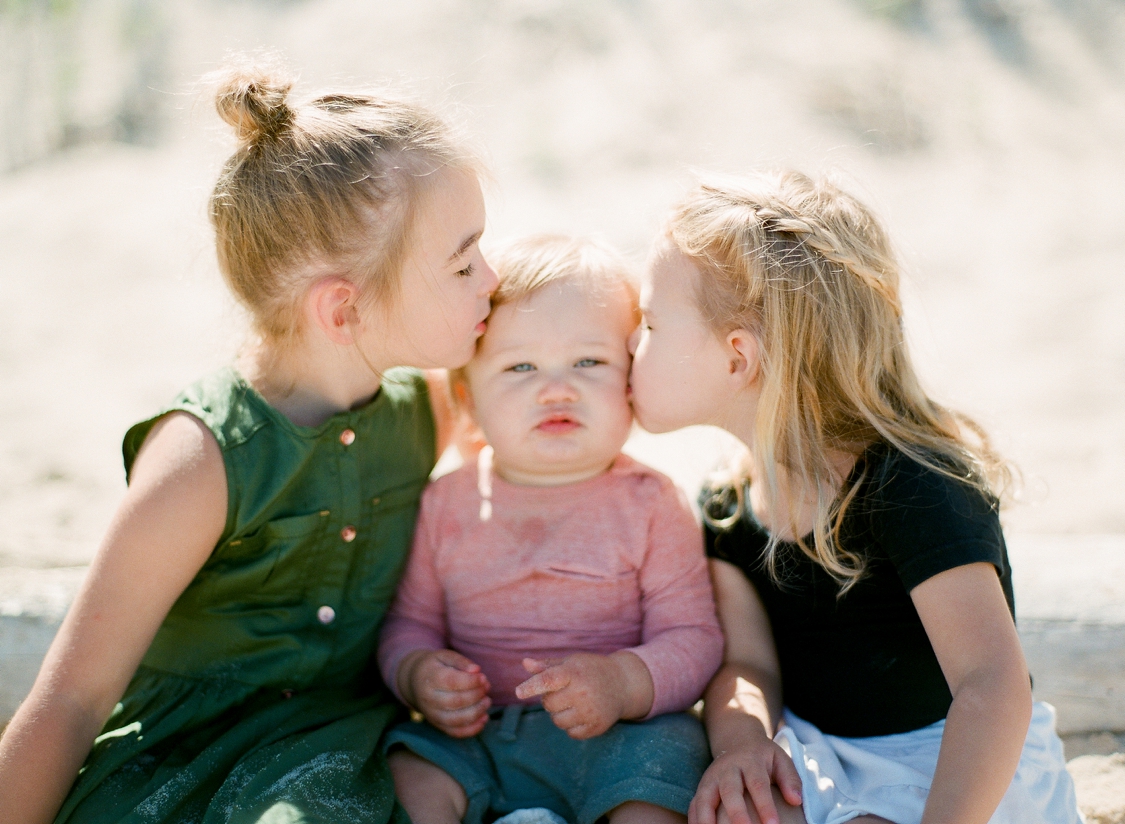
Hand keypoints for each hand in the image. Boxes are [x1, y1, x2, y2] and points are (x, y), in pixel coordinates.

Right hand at [400, 649, 490, 737]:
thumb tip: (476, 670)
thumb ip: (461, 661)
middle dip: (476, 695)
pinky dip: (472, 729)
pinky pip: (455, 732)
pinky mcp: (437, 725)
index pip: (452, 682)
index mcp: (430, 678)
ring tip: (487, 701)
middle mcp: (428, 699)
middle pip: (456, 702)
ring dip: (477, 712)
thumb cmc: (435, 666)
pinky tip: (484, 718)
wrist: (414, 681)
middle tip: (486, 687)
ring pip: (456, 720)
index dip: (471, 681)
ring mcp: (432, 714)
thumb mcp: (445, 656)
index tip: (483, 677)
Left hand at [514, 653, 633, 739]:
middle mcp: (583, 692)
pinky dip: (571, 725)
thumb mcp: (571, 662)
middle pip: (548, 704)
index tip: (518, 692)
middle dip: (550, 699)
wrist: (623, 684)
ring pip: (557, 721)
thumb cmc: (591, 670)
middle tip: (564, 691)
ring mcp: (591, 711)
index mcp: (574, 673)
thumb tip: (525, 664)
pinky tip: (582, 713)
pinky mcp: (596, 727)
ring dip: (559, 714)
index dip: (531, 686)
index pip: (548, 680)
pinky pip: (570, 733)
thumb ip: (547, 666)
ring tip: (574, 702)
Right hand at [688, 733, 802, 823]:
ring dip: (707, 817)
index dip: (765, 805)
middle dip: (736, 812)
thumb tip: (796, 800)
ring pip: (705, 796)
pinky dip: (694, 818)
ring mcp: (711, 777)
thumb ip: (790, 779)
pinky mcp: (702, 786)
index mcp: (750, 762)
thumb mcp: (780, 759)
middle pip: (730, 790)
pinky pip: (694, 803)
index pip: (758, 784)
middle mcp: (727, 769)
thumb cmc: (763, 757)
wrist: (738, 740)